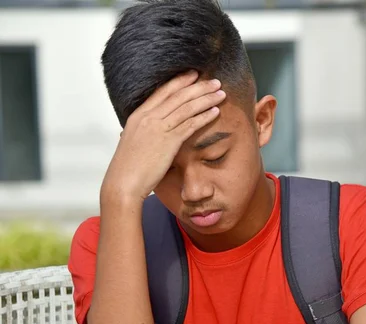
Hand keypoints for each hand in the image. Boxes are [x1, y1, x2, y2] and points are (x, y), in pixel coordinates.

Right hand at [101, 71, 225, 202]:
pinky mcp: (168, 141)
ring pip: (186, 107)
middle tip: (214, 81)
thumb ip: (143, 133)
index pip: (162, 92)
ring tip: (220, 93)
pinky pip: (190, 124)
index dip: (180, 82)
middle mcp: (148, 117)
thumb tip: (149, 133)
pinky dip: (204, 116)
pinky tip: (215, 112)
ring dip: (205, 98)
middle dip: (198, 86)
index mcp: (138, 115)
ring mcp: (158, 128)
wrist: (124, 183)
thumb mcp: (133, 143)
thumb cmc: (127, 169)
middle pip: (178, 95)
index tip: (193, 75)